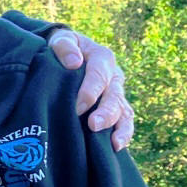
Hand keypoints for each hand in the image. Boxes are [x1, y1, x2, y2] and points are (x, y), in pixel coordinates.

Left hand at [47, 29, 133, 150]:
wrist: (67, 53)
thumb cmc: (62, 47)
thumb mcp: (61, 39)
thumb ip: (65, 46)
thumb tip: (74, 62)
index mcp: (102, 57)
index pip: (99, 75)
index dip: (90, 92)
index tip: (77, 107)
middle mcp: (114, 76)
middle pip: (114, 97)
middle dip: (105, 113)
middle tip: (93, 125)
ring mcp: (116, 92)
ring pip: (124, 111)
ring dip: (119, 128)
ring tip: (114, 143)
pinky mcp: (116, 106)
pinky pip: (125, 121)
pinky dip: (124, 133)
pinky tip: (117, 147)